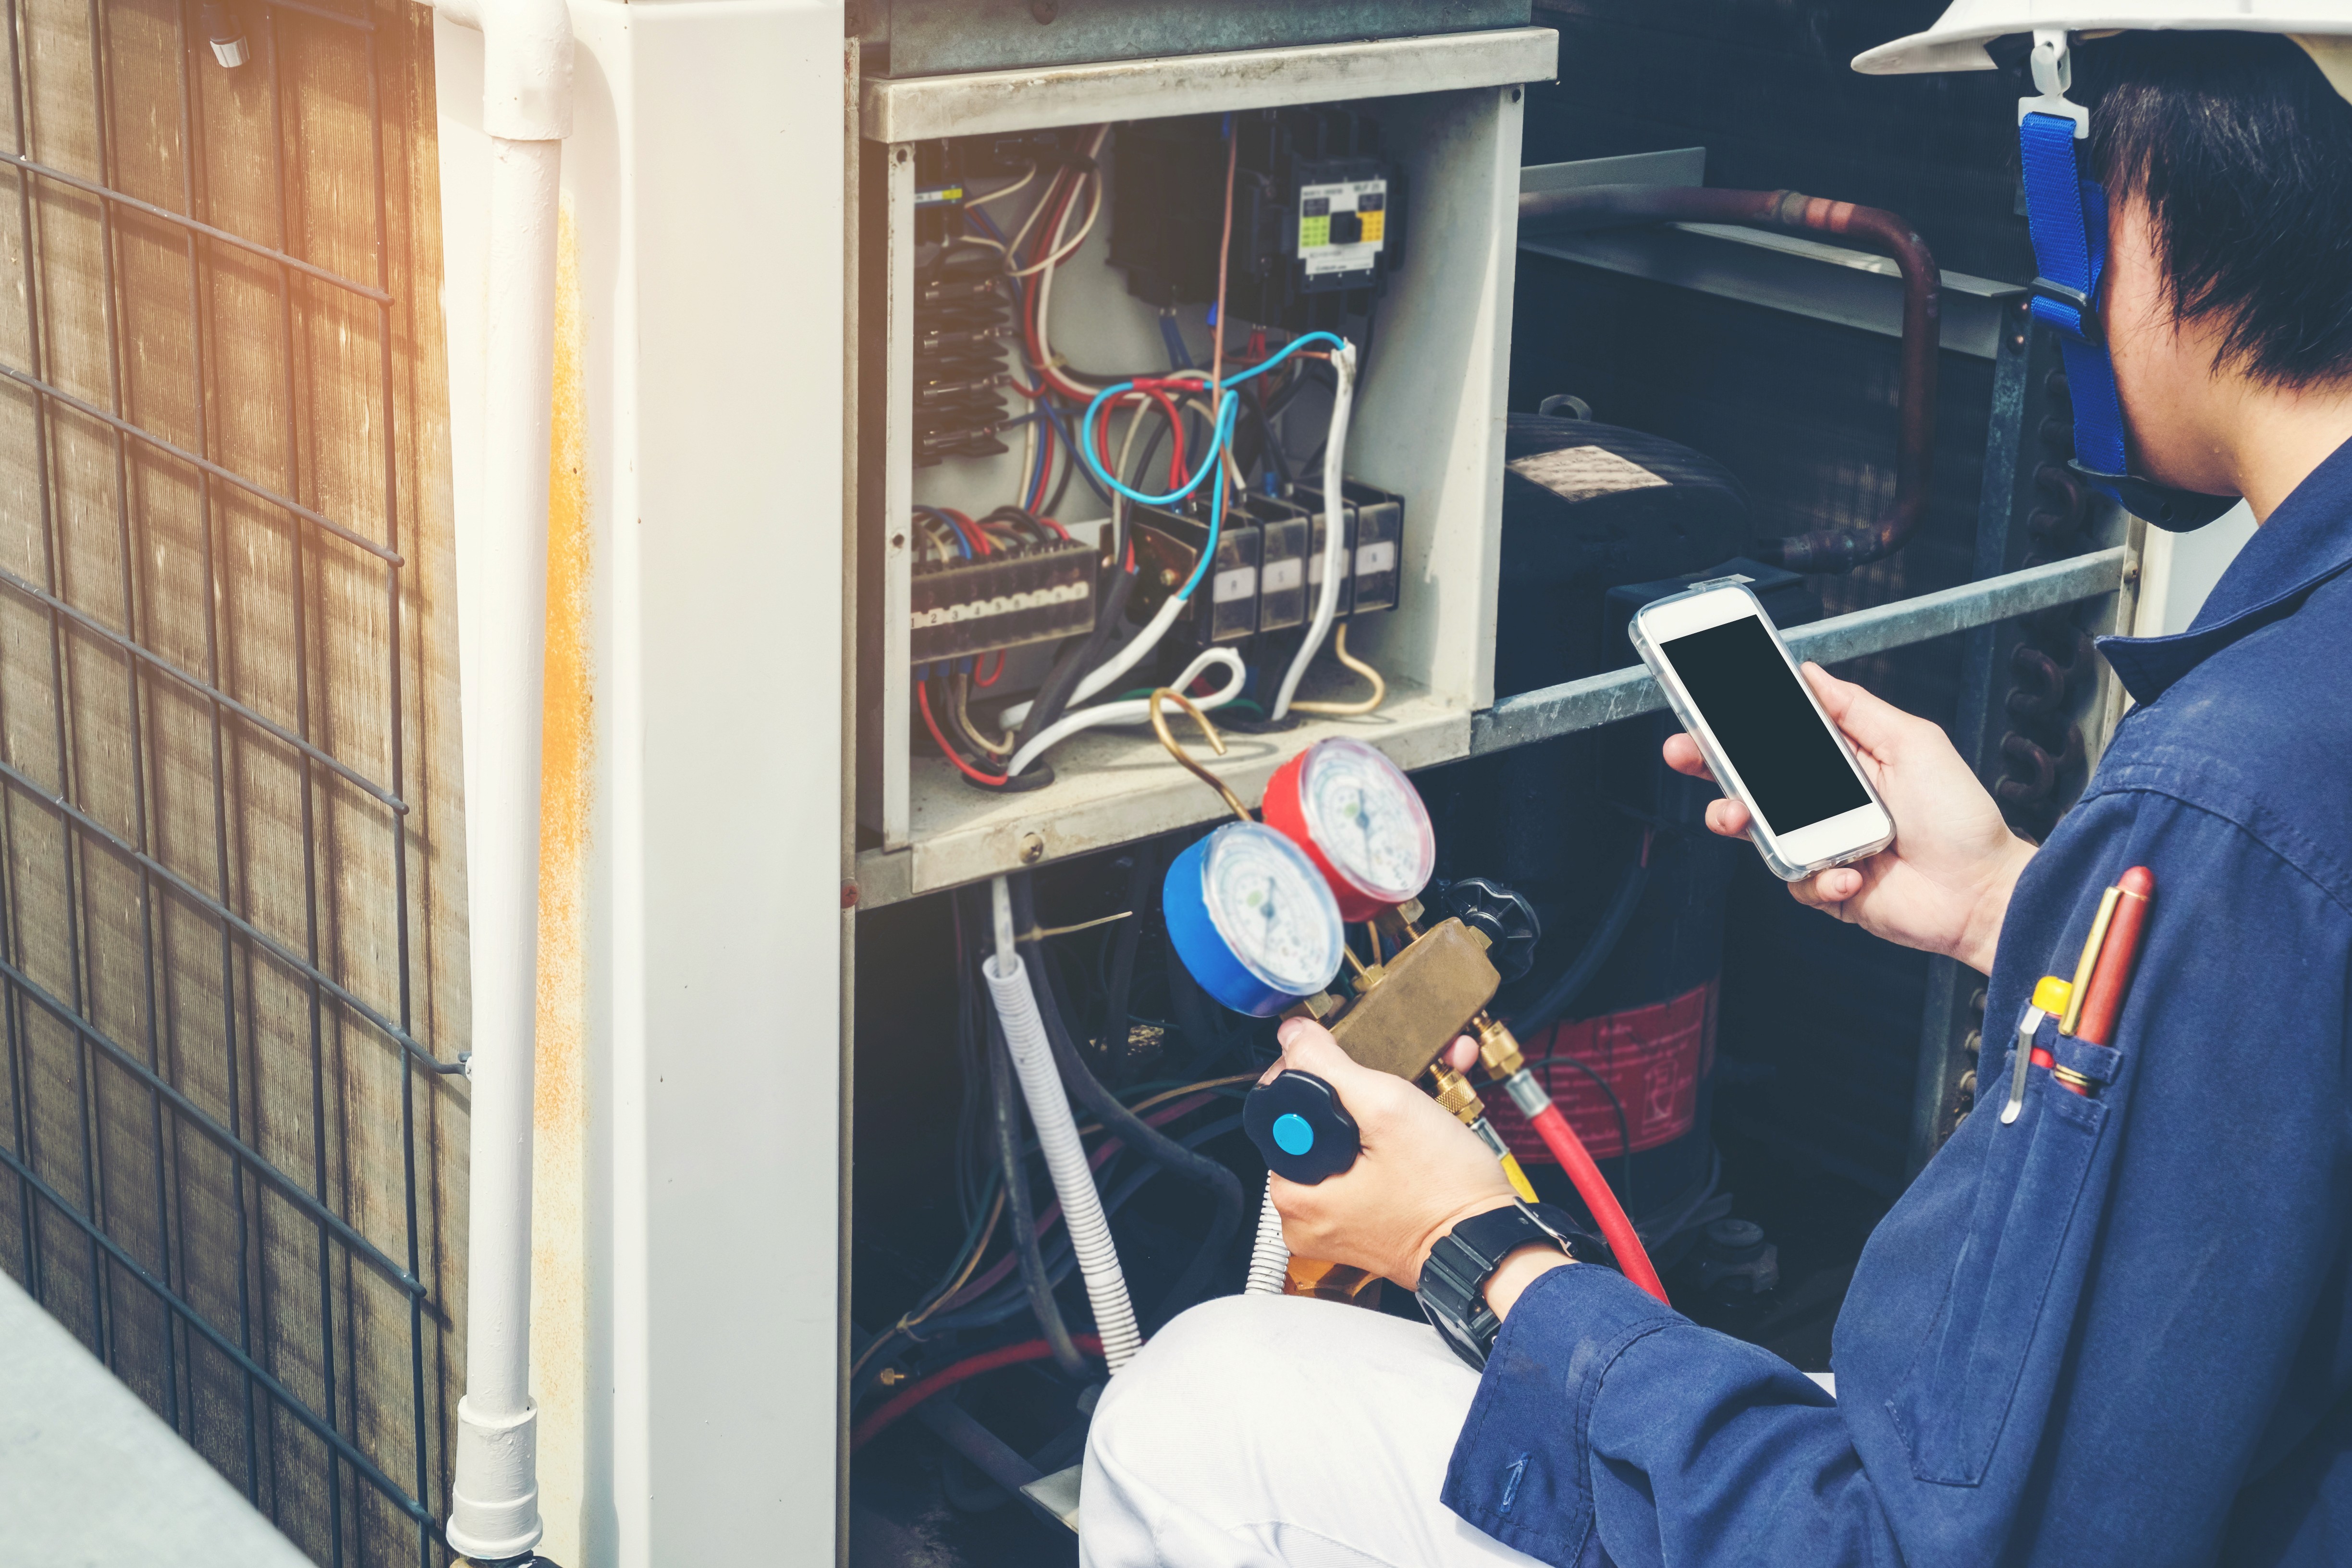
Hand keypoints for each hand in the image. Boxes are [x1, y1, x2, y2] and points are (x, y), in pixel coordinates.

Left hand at [1262, 1020, 1516, 1290]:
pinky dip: (1389, 1143)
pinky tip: (1419, 1127)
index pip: (1280, 1105)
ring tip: (1420, 1099)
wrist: (1490, 1242)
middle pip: (1317, 1124)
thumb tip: (1292, 1037)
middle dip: (1362, 1089)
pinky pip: (1364, 1168)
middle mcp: (1304, 1215)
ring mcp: (1334, 1222)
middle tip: (1397, 1083)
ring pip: (1347, 1142)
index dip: (1319, 1072)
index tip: (1358, 1068)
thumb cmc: (1445, 1191)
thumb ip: (1329, 1066)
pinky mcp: (1363, 1223)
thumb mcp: (1387, 1109)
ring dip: (1383, 1111)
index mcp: (1293, 1192)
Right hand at [1663, 662, 2033, 974]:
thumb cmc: (1960, 817)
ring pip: (1757, 832)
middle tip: (1685, 752)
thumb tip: (1810, 673)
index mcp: (1844, 761)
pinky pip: (1795, 881)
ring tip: (1742, 817)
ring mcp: (1823, 845)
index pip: (1778, 738)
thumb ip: (1857, 708)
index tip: (1704, 711)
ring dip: (1742, 821)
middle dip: (1711, 765)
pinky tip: (1851, 873)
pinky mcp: (1826, 887)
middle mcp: (1828, 802)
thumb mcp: (1913, 742)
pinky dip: (1818, 878)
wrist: (1983, 892)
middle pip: (1752, 781)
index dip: (1738, 726)